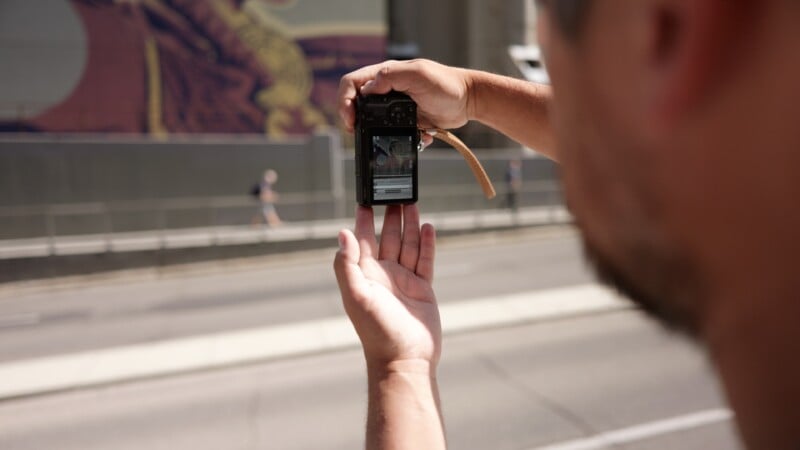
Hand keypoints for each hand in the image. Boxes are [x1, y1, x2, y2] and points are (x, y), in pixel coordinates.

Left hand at [334, 205, 439, 367]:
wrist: (405, 359)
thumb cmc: (376, 331)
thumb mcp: (356, 296)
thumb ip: (347, 264)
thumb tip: (342, 233)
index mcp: (364, 274)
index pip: (362, 239)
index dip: (364, 219)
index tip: (366, 197)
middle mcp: (383, 274)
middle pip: (387, 237)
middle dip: (390, 215)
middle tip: (395, 190)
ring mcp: (403, 280)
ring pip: (407, 244)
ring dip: (409, 224)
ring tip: (412, 201)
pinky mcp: (422, 288)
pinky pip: (425, 260)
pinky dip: (426, 244)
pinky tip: (428, 227)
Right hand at [338, 59, 474, 146]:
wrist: (468, 101)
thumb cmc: (446, 83)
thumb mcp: (418, 74)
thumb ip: (391, 77)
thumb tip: (367, 89)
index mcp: (384, 74)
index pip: (352, 83)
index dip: (344, 100)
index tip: (350, 119)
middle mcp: (385, 89)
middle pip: (355, 104)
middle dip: (353, 119)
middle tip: (356, 132)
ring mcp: (393, 107)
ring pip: (370, 121)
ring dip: (372, 132)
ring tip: (379, 140)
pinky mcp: (403, 121)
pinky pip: (388, 132)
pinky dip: (394, 139)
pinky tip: (408, 139)